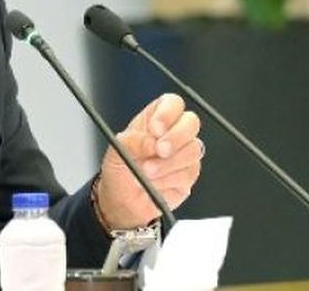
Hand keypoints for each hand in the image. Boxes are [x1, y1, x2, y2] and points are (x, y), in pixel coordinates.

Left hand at [96, 93, 201, 229]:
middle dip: (176, 136)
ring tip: (148, 171)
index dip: (168, 112)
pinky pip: (190, 172)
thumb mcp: (115, 153)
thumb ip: (131, 142)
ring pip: (193, 149)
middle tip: (159, 150)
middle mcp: (172, 134)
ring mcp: (183, 154)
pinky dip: (170, 179)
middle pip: (191, 122)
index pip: (171, 103)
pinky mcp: (188, 175)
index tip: (155, 128)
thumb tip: (151, 142)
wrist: (123, 204)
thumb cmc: (119, 173)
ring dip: (169, 163)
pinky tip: (156, 183)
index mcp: (153, 121)